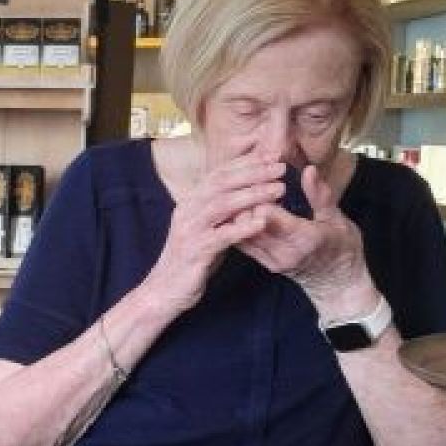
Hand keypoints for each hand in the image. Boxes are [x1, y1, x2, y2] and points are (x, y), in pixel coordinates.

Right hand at [142, 156, 281, 316]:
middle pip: (222, 182)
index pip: (219, 173)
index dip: (246, 162)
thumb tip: (248, 193)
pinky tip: (263, 222)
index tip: (272, 155)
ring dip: (253, 194)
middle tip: (281, 167)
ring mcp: (190, 230)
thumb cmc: (191, 259)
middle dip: (254, 172)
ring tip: (280, 189)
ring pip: (222, 204)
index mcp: (191, 202)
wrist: (164, 289)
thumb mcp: (207, 228)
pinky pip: (222, 235)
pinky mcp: (195, 251)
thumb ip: (223, 211)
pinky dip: (243, 227)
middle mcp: (188, 210)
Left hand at [235, 165, 377, 317]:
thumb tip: (308, 170)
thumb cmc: (343, 249)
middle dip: (246, 198)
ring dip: (238, 210)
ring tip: (243, 190)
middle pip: (248, 222)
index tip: (263, 174)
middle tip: (249, 178)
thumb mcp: (338, 220)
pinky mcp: (262, 261)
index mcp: (303, 239)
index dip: (261, 191)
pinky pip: (241, 240)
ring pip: (240, 232)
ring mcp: (269, 259)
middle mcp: (282, 252)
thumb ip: (320, 196)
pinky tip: (242, 207)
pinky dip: (239, 223)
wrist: (337, 284)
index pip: (267, 215)